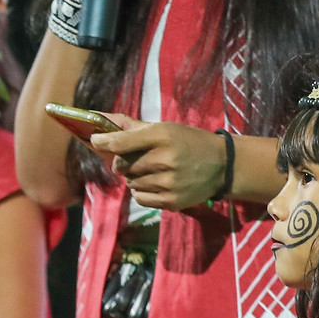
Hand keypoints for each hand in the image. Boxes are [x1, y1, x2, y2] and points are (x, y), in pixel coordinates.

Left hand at [90, 115, 227, 209]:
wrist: (223, 165)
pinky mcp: (171, 201)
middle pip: (121, 165)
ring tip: (153, 171)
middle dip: (123, 162)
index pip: (120, 142)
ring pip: (130, 183)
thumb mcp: (165, 128)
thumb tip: (98, 116)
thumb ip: (132, 126)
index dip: (103, 142)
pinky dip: (142, 192)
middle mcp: (164, 159)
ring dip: (134, 178)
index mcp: (162, 136)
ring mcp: (168, 182)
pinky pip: (140, 198)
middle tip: (137, 159)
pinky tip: (156, 184)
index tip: (95, 140)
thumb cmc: (188, 142)